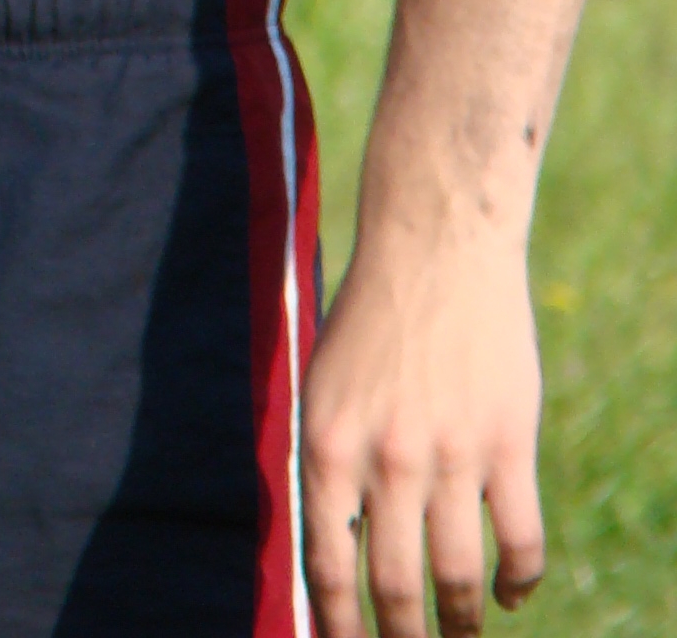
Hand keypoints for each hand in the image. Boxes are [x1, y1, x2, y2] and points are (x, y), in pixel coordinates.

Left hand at [301, 226, 545, 635]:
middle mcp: (386, 457)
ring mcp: (451, 453)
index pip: (327, 564)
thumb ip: (329, 463)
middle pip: (394, 587)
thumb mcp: (324, 386)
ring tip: (461, 637)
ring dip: (460, 623)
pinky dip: (519, 582)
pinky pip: (520, 541)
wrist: (434, 245)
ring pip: (457, 577)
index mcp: (327, 443)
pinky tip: (512, 596)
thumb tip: (336, 549)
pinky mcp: (508, 442)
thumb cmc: (370, 317)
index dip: (337, 625)